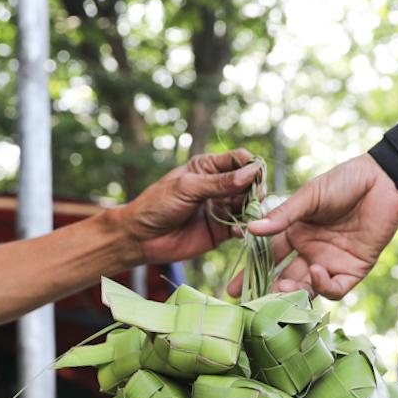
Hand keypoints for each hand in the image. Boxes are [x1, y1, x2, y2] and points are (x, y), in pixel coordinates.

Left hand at [119, 149, 262, 264]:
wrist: (141, 238)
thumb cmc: (157, 205)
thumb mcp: (187, 188)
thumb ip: (218, 183)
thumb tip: (250, 173)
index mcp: (208, 167)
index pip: (240, 160)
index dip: (251, 166)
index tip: (256, 176)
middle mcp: (219, 185)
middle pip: (249, 182)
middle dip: (255, 189)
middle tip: (254, 198)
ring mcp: (221, 208)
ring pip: (249, 205)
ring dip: (253, 209)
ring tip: (249, 215)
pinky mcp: (222, 230)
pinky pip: (241, 227)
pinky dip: (245, 228)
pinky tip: (240, 231)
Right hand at [246, 154, 397, 298]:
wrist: (383, 180)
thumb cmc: (344, 182)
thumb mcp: (309, 197)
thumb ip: (282, 216)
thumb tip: (250, 230)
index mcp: (296, 233)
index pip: (268, 258)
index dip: (251, 274)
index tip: (233, 289)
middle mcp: (310, 251)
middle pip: (285, 279)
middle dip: (270, 292)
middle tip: (255, 300)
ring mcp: (331, 262)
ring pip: (307, 288)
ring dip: (294, 292)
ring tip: (282, 287)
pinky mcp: (354, 269)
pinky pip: (334, 288)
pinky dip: (323, 286)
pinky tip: (317, 271)